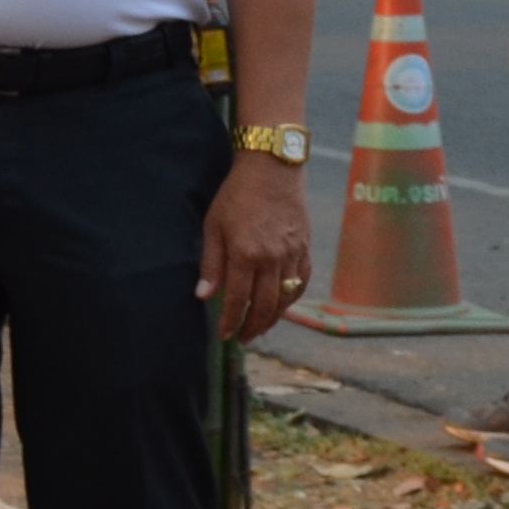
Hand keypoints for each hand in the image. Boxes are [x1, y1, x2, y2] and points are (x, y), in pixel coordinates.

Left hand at [199, 149, 312, 343]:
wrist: (273, 169)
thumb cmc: (237, 195)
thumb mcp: (214, 226)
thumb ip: (211, 263)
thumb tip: (203, 295)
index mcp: (246, 254)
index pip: (238, 300)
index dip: (231, 321)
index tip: (225, 334)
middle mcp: (272, 259)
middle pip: (264, 306)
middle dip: (253, 327)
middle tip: (243, 339)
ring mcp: (293, 255)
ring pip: (286, 298)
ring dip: (273, 318)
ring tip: (260, 328)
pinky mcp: (306, 249)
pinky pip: (301, 282)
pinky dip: (292, 298)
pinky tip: (282, 305)